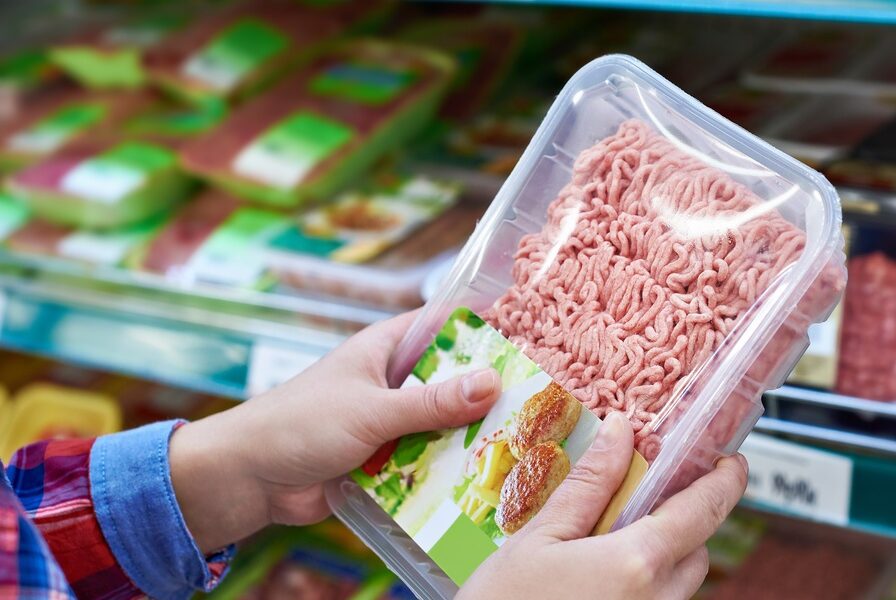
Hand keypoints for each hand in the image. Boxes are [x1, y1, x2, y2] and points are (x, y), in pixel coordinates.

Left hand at [169, 311, 500, 552]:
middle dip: (485, 395)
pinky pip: (426, 461)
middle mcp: (391, 381)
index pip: (444, 327)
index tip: (529, 339)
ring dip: (468, 438)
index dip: (483, 330)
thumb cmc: (299, 425)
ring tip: (519, 446)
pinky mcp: (384, 459)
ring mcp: (389, 421)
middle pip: (452, 381)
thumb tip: (492, 381)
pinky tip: (482, 481)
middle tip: (537, 405)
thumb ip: (432, 402)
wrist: (247, 479)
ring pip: (443, 425)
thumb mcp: (372, 409)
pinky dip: (446, 471)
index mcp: (385, 349)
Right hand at [460, 414, 748, 599]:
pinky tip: (597, 582)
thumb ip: (589, 484)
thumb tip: (621, 431)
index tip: (730, 460)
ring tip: (605, 546)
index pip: (704, 511)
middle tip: (639, 502)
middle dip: (678, 523)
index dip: (725, 481)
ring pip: (677, 586)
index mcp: (638, 564)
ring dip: (658, 560)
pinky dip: (640, 589)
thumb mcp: (540, 537)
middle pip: (695, 552)